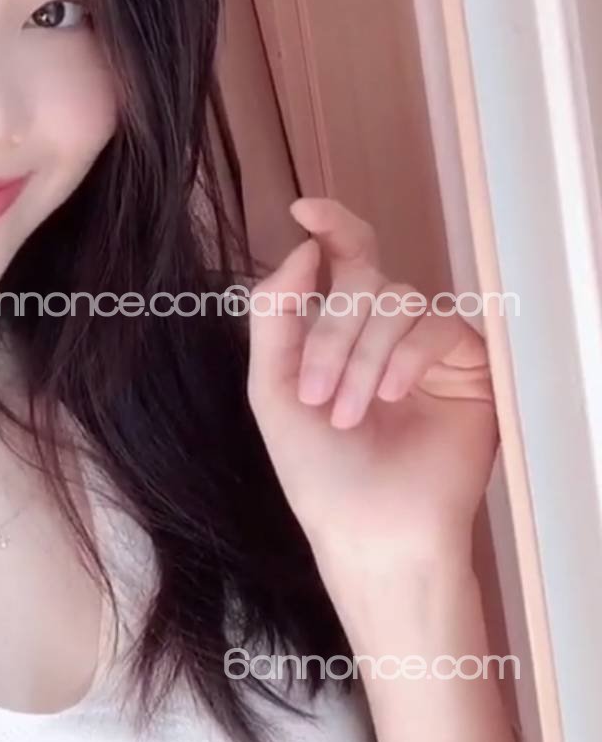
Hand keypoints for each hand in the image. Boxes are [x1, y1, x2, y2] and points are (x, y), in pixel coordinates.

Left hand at [247, 198, 497, 577]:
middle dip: (331, 333)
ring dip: (361, 355)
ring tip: (348, 412)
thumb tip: (304, 245)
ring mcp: (428, 347)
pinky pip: (440, 325)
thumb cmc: (318, 471)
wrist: (368, 530)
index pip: (342, 260)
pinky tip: (390, 395)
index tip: (305, 211)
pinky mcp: (469, 366)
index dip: (330, 227)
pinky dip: (407, 355)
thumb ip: (276, 313)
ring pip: (397, 301)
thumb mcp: (272, 388)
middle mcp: (384, 331)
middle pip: (363, 278)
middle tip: (314, 394)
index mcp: (337, 329)